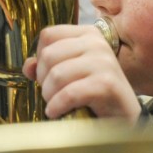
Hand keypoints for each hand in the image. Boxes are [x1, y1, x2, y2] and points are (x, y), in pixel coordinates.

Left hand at [23, 25, 140, 122]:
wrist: (124, 118)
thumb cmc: (96, 95)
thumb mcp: (72, 73)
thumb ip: (49, 65)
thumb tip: (28, 66)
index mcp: (88, 34)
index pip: (48, 34)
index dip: (40, 57)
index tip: (46, 74)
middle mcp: (97, 43)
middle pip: (49, 55)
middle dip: (43, 79)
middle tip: (51, 93)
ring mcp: (104, 62)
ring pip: (56, 74)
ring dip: (49, 95)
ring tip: (55, 104)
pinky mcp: (106, 84)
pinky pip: (69, 93)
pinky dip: (57, 106)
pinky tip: (57, 112)